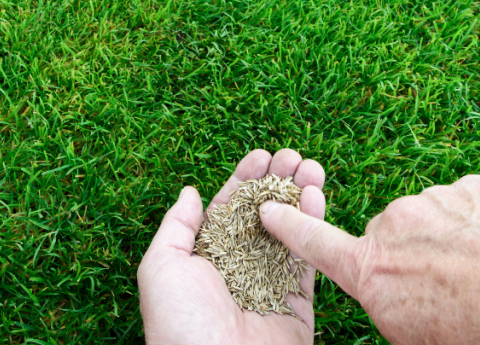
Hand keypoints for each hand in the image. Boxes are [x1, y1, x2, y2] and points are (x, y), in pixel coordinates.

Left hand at [138, 149, 326, 344]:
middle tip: (293, 156)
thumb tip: (189, 192)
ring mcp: (270, 284)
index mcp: (206, 259)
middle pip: (264, 215)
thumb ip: (176, 227)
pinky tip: (317, 197)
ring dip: (301, 196)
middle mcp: (239, 268)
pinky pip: (309, 259)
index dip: (246, 180)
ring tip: (312, 167)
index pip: (230, 210)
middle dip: (278, 182)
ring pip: (291, 231)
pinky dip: (315, 227)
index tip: (262, 155)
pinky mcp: (298, 302)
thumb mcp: (161, 268)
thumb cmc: (180, 324)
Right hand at [260, 174, 479, 344]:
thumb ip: (393, 313)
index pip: (316, 246)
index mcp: (374, 273)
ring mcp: (434, 200)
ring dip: (449, 240)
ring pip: (431, 220)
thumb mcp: (423, 341)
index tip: (267, 208)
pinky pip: (466, 204)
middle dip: (411, 258)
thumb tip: (392, 300)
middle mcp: (394, 228)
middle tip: (453, 290)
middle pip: (390, 239)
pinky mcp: (473, 185)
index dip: (289, 228)